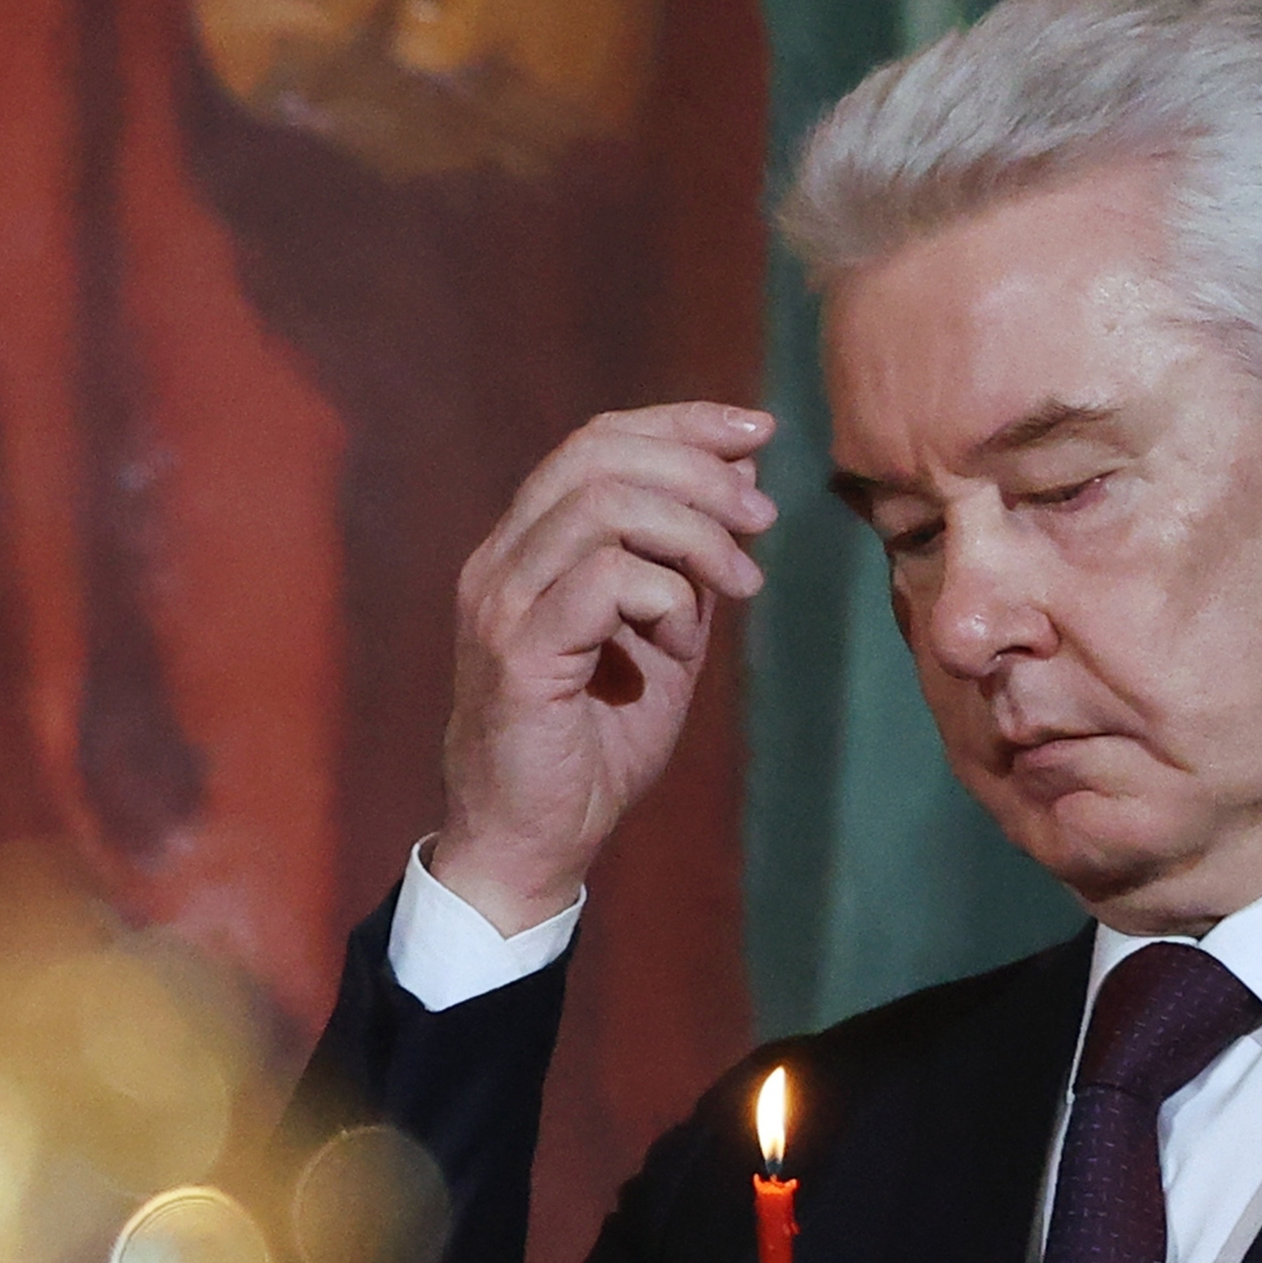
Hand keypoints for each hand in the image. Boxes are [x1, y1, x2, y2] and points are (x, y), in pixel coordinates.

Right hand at [425, 403, 779, 930]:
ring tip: (740, 584)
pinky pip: (607, 579)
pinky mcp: (518, 653)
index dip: (682, 422)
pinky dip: (668, 597)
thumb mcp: (661, 630)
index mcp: (526, 547)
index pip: (596, 441)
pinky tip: (683, 644)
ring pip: (606, 505)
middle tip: (761, 520)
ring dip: (695, 533)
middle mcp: (500, 563)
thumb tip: (742, 471)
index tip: (758, 431)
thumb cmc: (596, 743)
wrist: (536, 841)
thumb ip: (687, 557)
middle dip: (699, 471)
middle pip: (598, 455)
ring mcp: (500, 604)